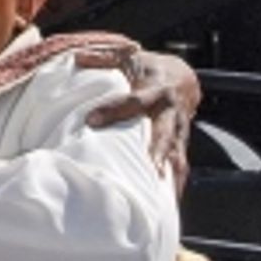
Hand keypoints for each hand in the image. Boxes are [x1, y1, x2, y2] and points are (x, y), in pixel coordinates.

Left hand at [84, 47, 200, 194]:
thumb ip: (104, 57)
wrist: (183, 79)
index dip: (113, 110)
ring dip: (169, 173)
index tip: (91, 121)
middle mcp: (169, 112)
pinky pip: (180, 167)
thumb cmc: (149, 71)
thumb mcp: (129, 58)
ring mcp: (178, 131)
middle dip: (158, 149)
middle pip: (164, 132)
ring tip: (161, 194)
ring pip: (176, 153)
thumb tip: (77, 57)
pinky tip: (168, 204)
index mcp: (155, 90)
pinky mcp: (180, 146)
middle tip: (150, 167)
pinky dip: (175, 185)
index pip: (133, 101)